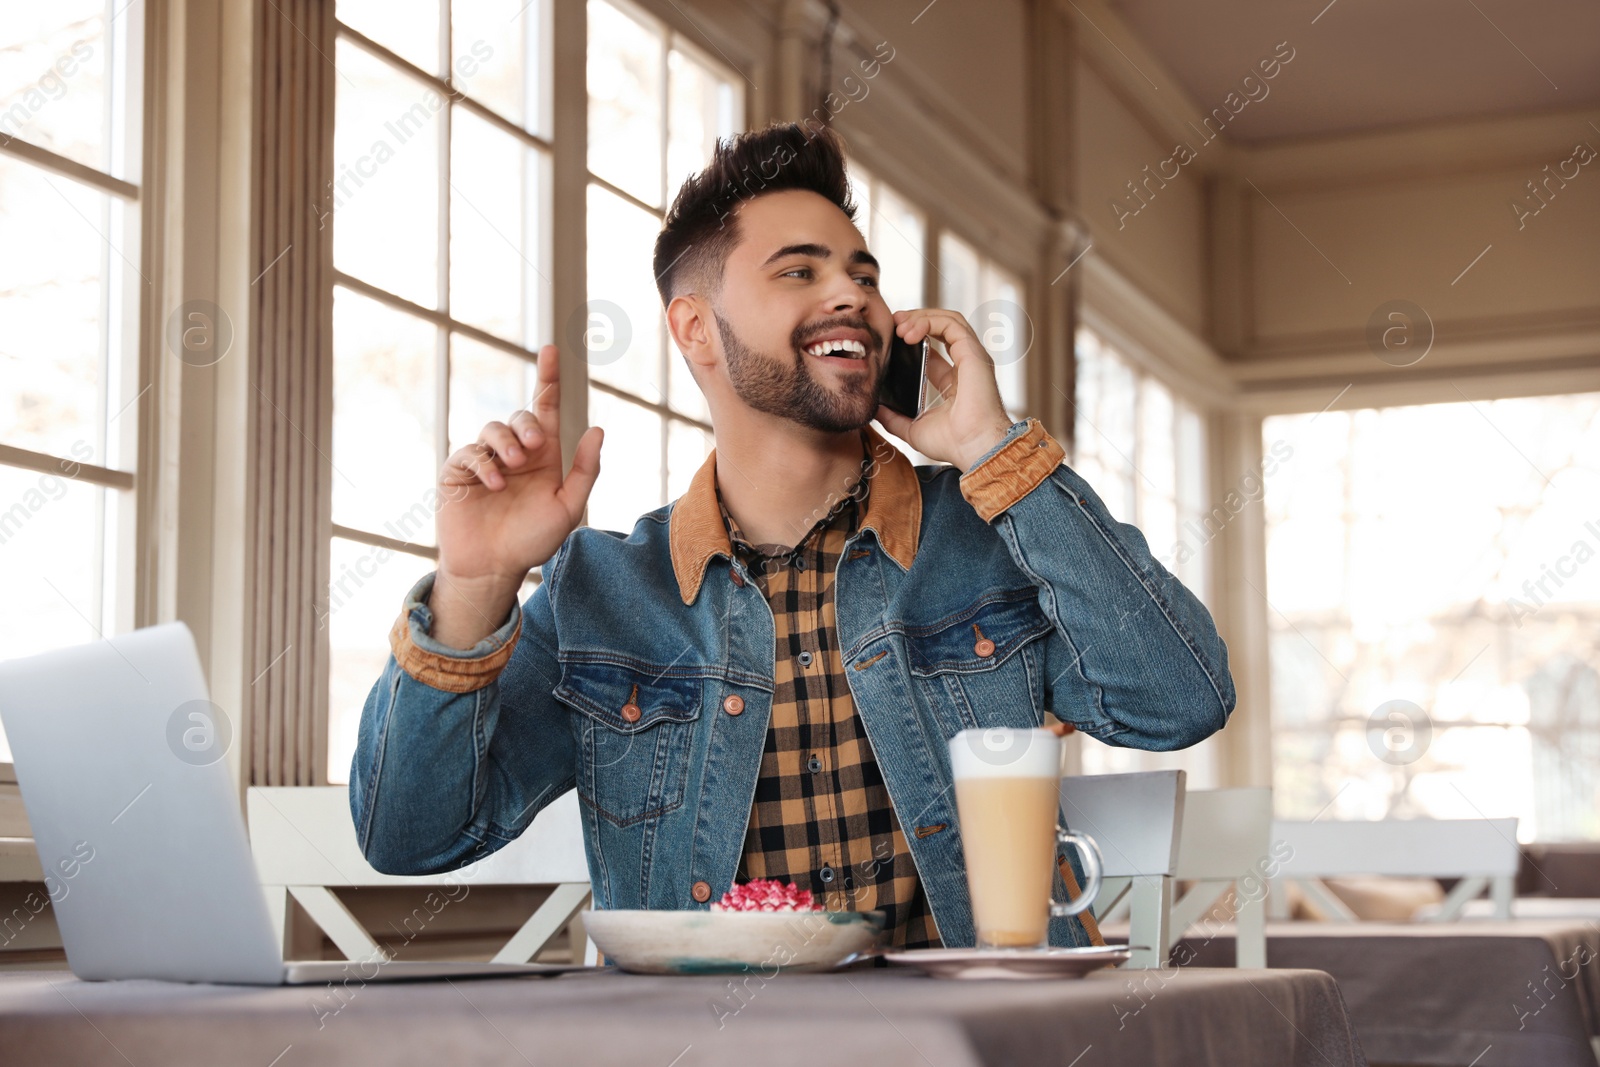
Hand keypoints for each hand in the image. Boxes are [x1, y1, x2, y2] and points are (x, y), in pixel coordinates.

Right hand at [432, 345, 601, 638]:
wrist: (493, 568)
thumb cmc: (532, 541)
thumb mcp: (567, 507)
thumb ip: (584, 470)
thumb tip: (597, 429)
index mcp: (543, 458)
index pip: (546, 409)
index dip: (549, 378)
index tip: (552, 348)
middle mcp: (515, 454)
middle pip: (520, 416)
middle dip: (528, 425)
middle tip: (535, 448)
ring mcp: (486, 461)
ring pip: (493, 428)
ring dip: (506, 442)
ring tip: (512, 467)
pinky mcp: (459, 472)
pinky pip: (470, 453)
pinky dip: (484, 463)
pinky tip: (494, 484)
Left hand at [873, 309, 1012, 470]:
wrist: (973, 449)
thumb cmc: (953, 444)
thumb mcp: (912, 428)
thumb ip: (893, 418)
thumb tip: (874, 408)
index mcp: (954, 381)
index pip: (932, 349)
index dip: (912, 337)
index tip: (892, 337)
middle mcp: (965, 365)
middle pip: (940, 328)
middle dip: (915, 320)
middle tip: (893, 323)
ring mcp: (972, 357)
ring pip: (948, 320)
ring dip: (921, 317)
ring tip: (900, 325)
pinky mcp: (973, 353)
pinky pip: (952, 324)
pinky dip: (930, 322)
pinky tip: (910, 332)